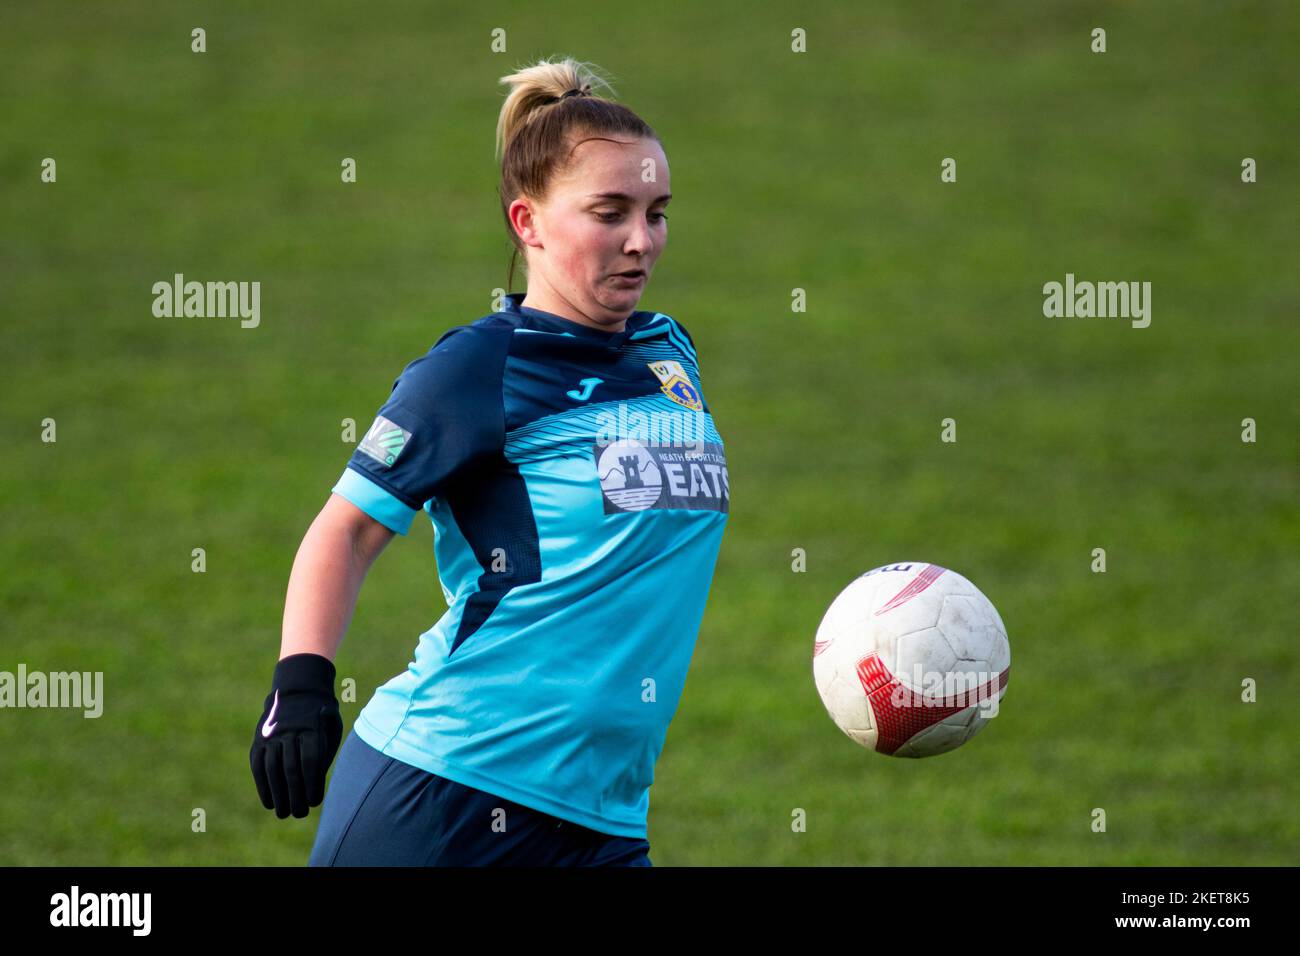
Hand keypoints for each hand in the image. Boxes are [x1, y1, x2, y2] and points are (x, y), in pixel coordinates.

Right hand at [250, 653, 342, 818]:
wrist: (298, 688)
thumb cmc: (321, 715)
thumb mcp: (332, 726)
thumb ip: (326, 752)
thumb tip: (317, 783)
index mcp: (312, 728)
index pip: (310, 762)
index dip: (312, 784)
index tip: (315, 802)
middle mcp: (290, 731)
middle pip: (291, 769)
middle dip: (295, 795)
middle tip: (300, 814)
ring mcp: (272, 735)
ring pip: (272, 770)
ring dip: (278, 795)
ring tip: (284, 813)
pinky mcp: (259, 740)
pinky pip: (258, 766)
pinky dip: (263, 786)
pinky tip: (269, 802)